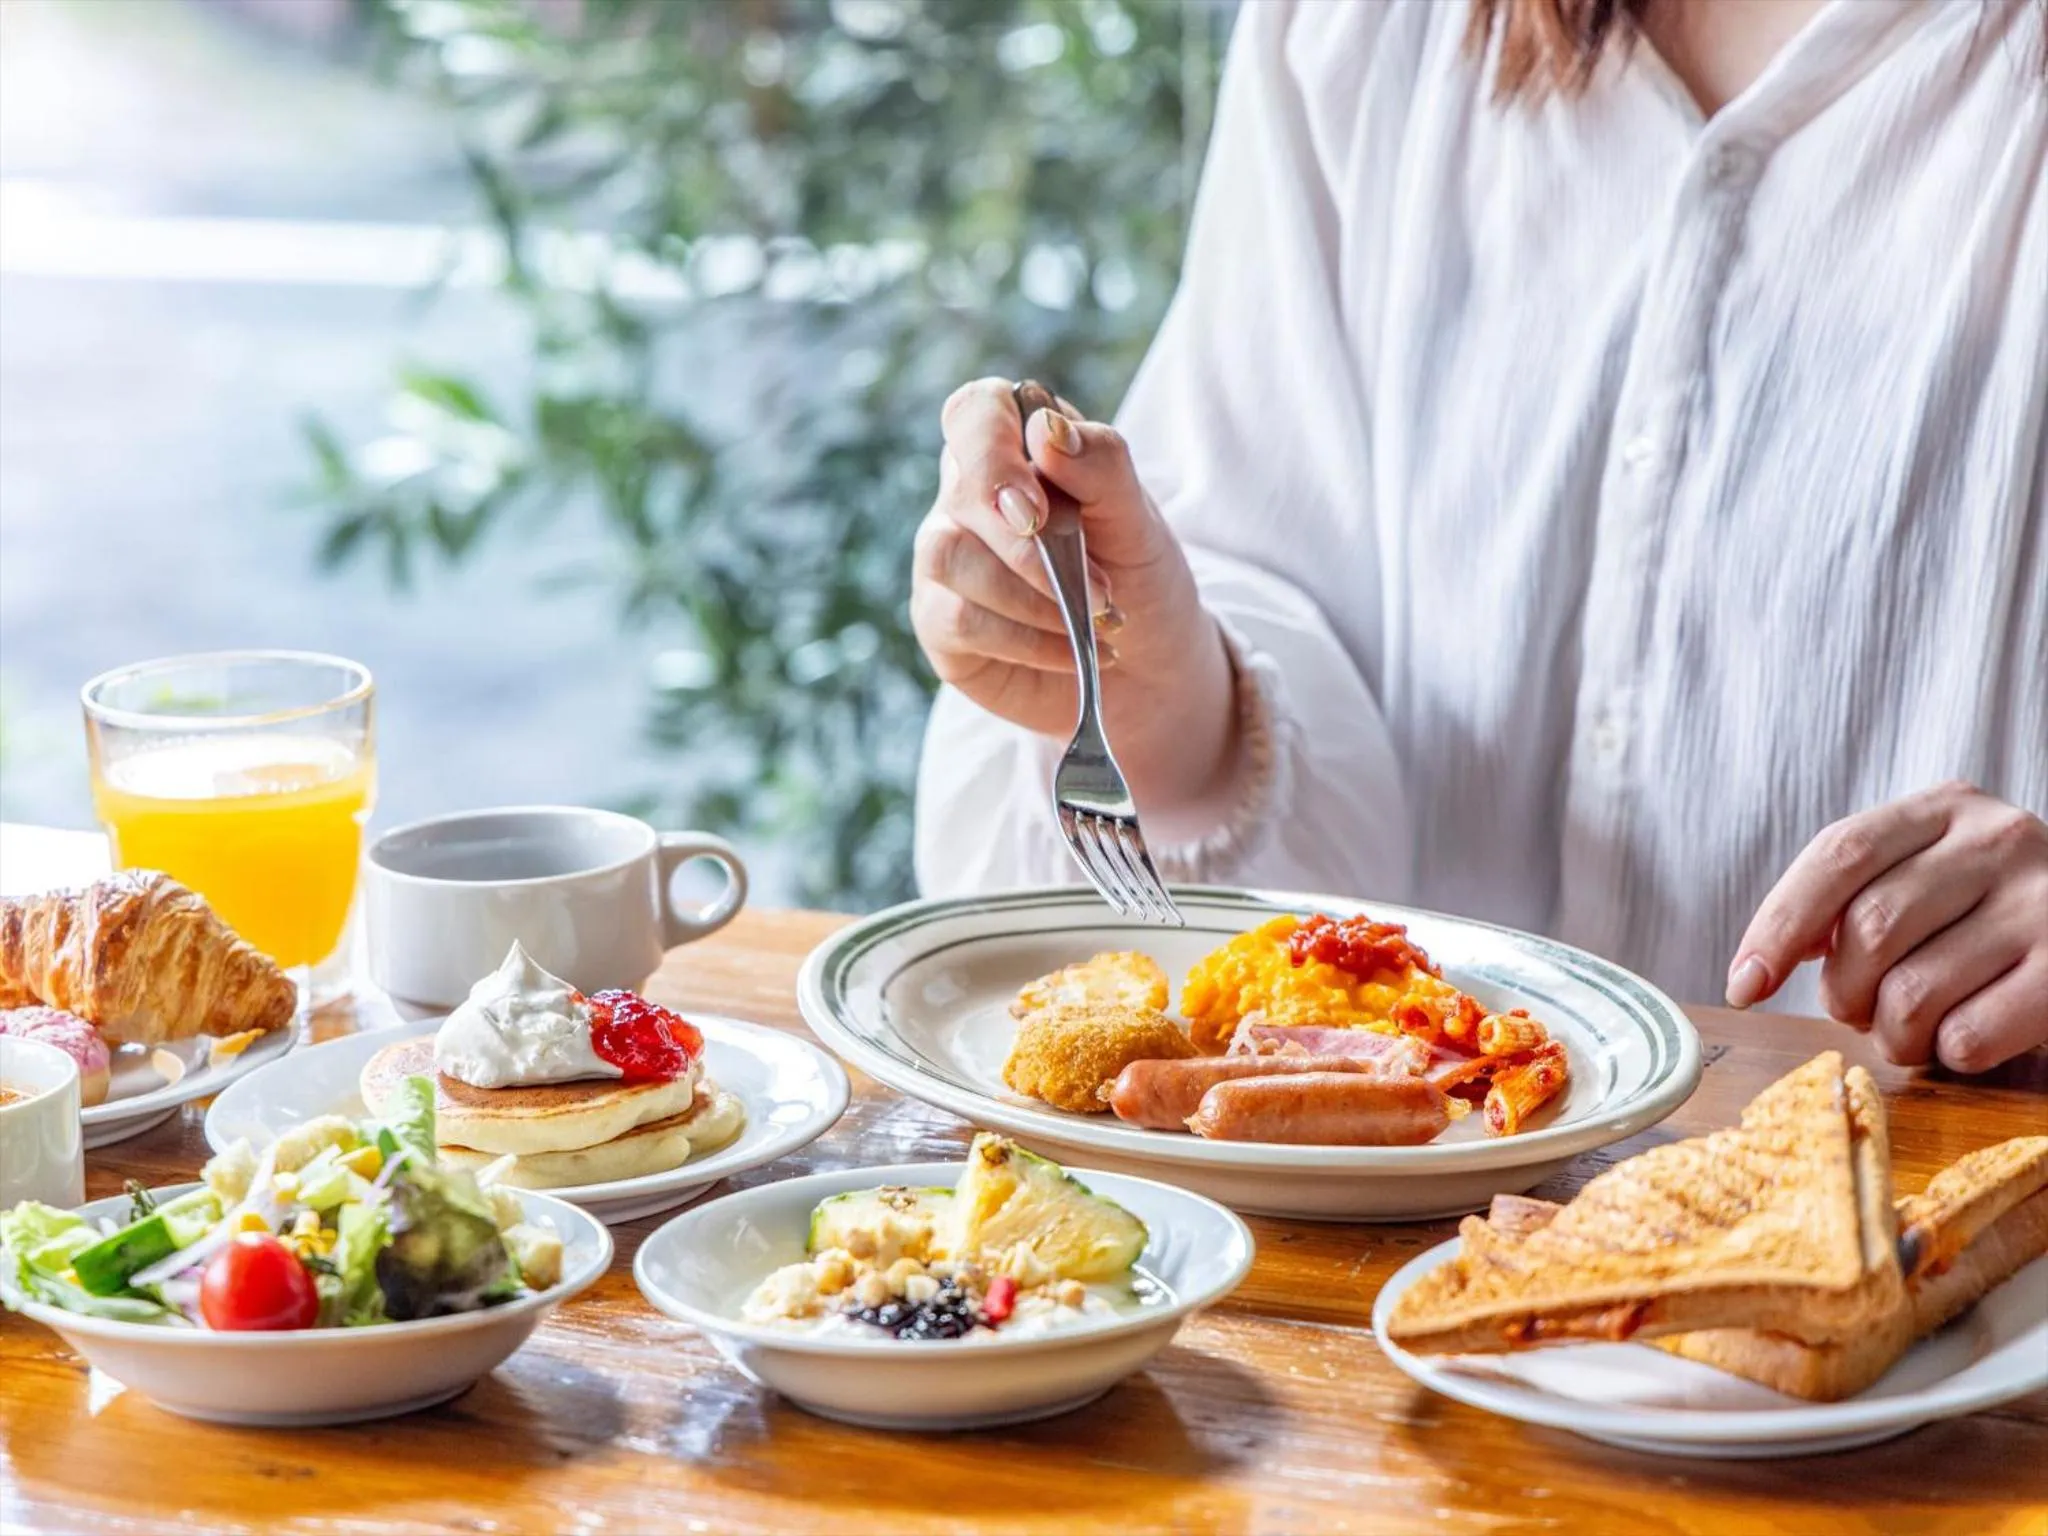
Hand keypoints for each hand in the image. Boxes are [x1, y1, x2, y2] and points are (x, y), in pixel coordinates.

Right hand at [910, 377, 1238, 815]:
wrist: (1145, 664)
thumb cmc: (1137, 576)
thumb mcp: (1139, 520)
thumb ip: (1102, 466)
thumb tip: (1048, 432)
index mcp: (1017, 449)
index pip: (974, 413)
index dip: (993, 452)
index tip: (1038, 509)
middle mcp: (967, 497)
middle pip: (963, 493)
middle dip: (1031, 550)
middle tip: (1100, 591)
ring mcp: (945, 558)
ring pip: (953, 559)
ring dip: (1035, 598)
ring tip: (1098, 623)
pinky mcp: (939, 622)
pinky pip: (962, 620)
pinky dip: (1028, 640)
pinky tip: (1073, 651)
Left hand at [1727, 782, 2047, 1072]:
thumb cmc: (1986, 916)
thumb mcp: (1924, 878)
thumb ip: (1848, 896)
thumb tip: (1759, 965)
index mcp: (1946, 808)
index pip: (1839, 855)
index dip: (1778, 925)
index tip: (1743, 985)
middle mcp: (2001, 840)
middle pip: (1870, 927)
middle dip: (1844, 990)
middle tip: (1859, 1010)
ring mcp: (2045, 904)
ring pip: (1913, 991)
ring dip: (1891, 1033)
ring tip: (1910, 1030)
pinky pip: (1968, 1035)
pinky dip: (1946, 1054)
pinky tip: (1963, 1038)